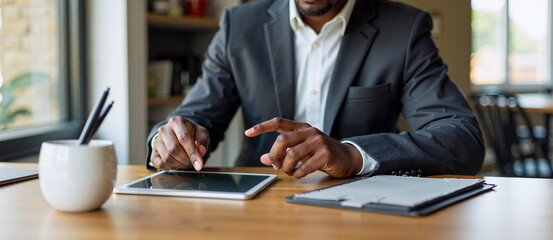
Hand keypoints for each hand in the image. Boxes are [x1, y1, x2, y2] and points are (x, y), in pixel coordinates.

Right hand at [150, 116, 208, 170]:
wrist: (178, 134)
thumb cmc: (191, 133)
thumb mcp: (201, 133)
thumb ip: (203, 141)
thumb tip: (201, 151)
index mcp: (176, 122)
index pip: (184, 138)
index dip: (192, 153)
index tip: (199, 164)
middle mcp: (164, 130)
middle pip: (174, 149)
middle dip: (186, 160)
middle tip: (193, 162)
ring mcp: (157, 141)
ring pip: (167, 158)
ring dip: (179, 165)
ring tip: (186, 162)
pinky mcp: (153, 152)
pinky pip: (160, 164)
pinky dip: (171, 168)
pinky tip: (177, 164)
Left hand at [244, 117, 362, 177]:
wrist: (347, 158)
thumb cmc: (321, 153)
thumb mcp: (301, 150)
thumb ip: (283, 152)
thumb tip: (265, 158)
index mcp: (301, 127)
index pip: (278, 122)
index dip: (262, 126)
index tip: (248, 132)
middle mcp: (309, 131)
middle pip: (282, 139)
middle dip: (275, 154)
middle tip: (275, 165)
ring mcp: (318, 141)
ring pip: (292, 153)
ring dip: (286, 166)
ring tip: (289, 171)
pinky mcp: (325, 154)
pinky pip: (305, 166)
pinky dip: (298, 173)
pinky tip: (299, 174)